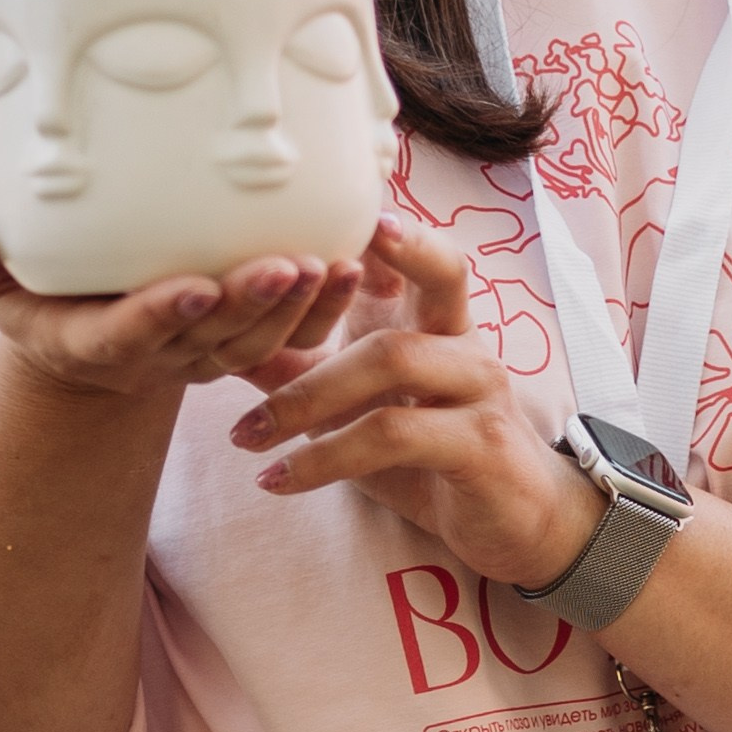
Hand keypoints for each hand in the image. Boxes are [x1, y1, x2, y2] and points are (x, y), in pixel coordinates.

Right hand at [0, 214, 363, 406]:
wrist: (80, 333)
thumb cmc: (29, 294)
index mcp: (92, 341)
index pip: (128, 336)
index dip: (161, 316)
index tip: (194, 287)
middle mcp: (158, 356)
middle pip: (212, 342)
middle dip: (251, 307)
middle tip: (288, 265)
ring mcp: (206, 354)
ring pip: (262, 346)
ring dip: (302, 312)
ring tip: (331, 267)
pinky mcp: (244, 343)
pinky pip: (295, 339)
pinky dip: (329, 311)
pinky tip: (358, 267)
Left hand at [227, 215, 603, 587]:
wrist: (514, 521)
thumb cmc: (430, 454)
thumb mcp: (359, 407)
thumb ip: (301, 371)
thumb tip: (217, 344)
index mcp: (436, 318)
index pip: (411, 247)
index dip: (371, 224)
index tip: (306, 210)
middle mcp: (464, 339)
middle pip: (422, 277)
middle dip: (321, 300)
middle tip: (240, 321)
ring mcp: (480, 387)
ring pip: (393, 357)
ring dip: (307, 396)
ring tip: (246, 434)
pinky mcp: (481, 444)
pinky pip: (394, 436)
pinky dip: (326, 457)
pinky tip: (278, 479)